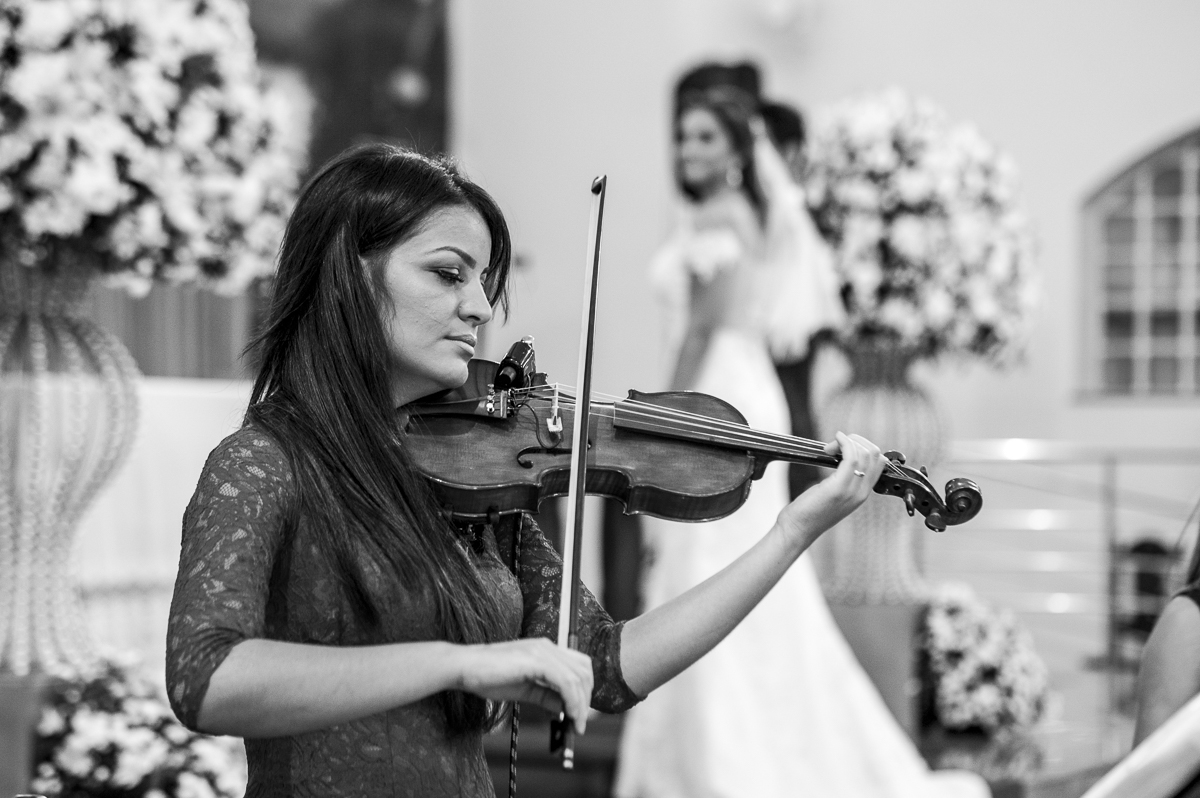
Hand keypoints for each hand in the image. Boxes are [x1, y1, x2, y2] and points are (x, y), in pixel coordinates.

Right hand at [454, 638, 593, 733]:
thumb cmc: (489, 676)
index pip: (579, 666)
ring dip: (580, 704)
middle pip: (583, 670)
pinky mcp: (536, 660)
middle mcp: (548, 646)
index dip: (585, 690)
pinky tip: (568, 716)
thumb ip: (546, 696)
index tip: (580, 713)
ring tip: (575, 724)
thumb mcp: (525, 689)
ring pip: (577, 677)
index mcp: (546, 650)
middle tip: (579, 723)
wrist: (465, 667)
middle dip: (586, 699)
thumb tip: (566, 709)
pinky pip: (565, 682)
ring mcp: (543, 651)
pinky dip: (571, 701)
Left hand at [774, 432, 886, 551]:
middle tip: (834, 447)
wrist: (798, 530)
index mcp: (862, 494)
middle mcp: (862, 493)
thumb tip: (840, 455)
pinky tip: (835, 440)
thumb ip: (842, 479)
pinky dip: (844, 442)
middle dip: (856, 441)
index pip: (879, 462)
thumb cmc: (809, 511)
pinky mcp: (838, 488)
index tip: (843, 447)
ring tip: (829, 448)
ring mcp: (852, 491)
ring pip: (865, 453)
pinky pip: (851, 457)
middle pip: (875, 454)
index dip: (863, 447)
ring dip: (847, 441)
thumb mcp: (832, 494)